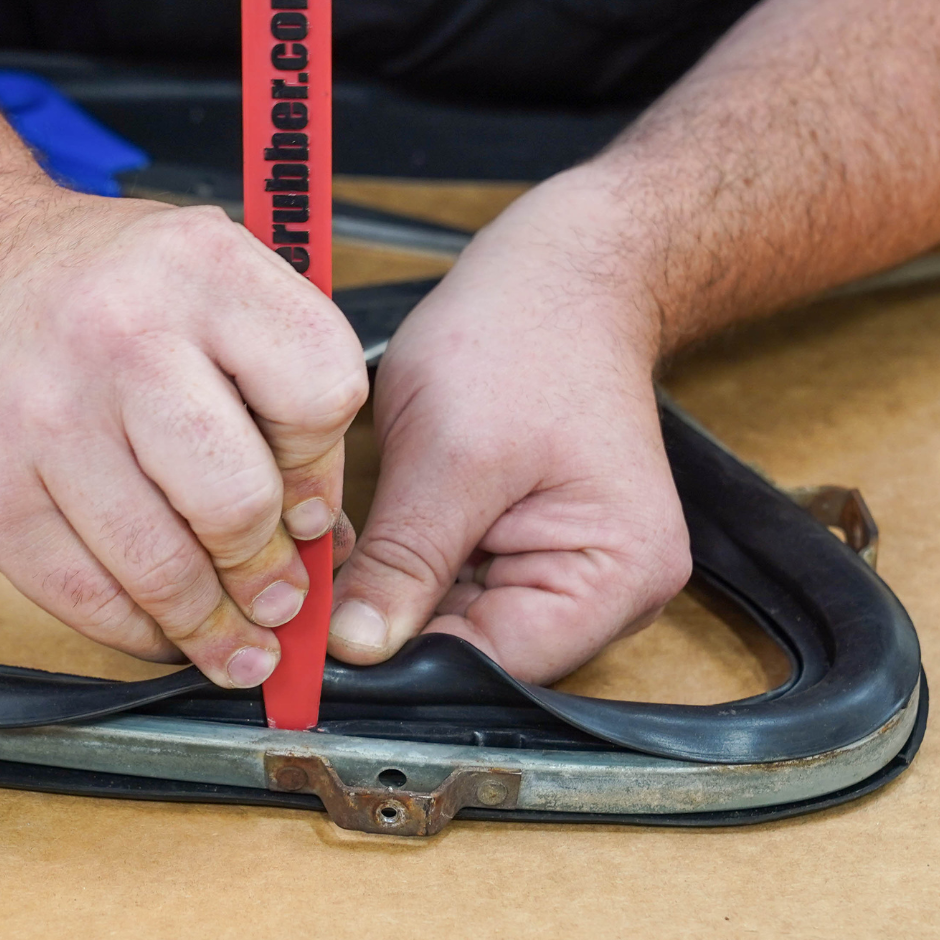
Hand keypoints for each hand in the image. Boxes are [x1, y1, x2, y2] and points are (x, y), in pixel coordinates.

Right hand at [0, 178, 365, 688]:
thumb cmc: (86, 288)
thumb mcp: (197, 282)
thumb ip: (271, 387)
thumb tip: (324, 541)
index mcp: (200, 267)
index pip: (320, 393)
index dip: (324, 467)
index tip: (309, 503)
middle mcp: (122, 334)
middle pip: (240, 501)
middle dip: (268, 570)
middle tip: (276, 595)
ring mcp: (45, 419)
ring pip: (164, 569)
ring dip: (212, 627)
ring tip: (236, 642)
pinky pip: (86, 599)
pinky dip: (138, 632)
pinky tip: (160, 629)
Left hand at [328, 175, 691, 682]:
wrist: (563, 275)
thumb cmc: (526, 335)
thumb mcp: (450, 452)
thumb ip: (404, 561)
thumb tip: (352, 650)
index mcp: (618, 576)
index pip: (496, 665)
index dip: (406, 662)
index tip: (322, 643)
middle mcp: (612, 594)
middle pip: (481, 655)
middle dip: (402, 627)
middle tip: (322, 590)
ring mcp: (577, 577)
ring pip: (462, 627)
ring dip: (406, 595)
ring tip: (365, 537)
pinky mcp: (539, 555)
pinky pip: (463, 591)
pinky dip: (419, 569)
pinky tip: (393, 524)